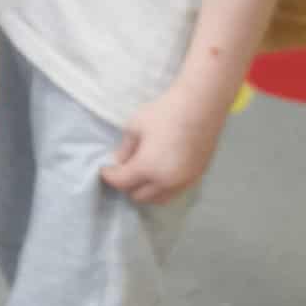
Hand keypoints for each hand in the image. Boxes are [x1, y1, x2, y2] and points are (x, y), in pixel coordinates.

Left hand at [100, 85, 223, 204]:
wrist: (201, 105)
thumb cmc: (165, 112)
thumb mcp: (135, 126)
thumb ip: (124, 148)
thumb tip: (119, 162)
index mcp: (148, 168)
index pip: (121, 182)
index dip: (109, 175)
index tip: (104, 169)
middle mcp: (166, 182)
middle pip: (138, 196)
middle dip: (126, 185)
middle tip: (122, 170)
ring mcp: (184, 182)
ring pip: (158, 200)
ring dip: (146, 191)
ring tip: (141, 175)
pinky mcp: (196, 178)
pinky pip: (174, 193)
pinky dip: (162, 189)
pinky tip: (159, 174)